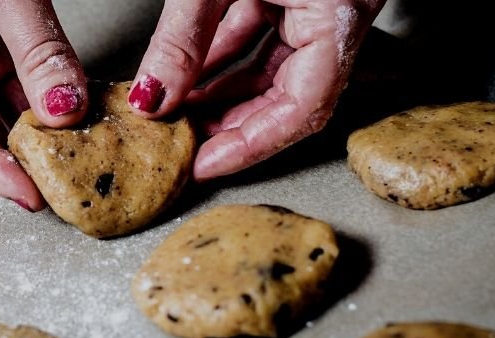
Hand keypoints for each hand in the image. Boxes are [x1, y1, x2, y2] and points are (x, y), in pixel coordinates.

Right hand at [0, 0, 88, 210]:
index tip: (28, 195)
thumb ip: (37, 48)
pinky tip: (81, 129)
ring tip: (77, 168)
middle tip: (61, 193)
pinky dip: (51, 112)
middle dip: (16, 164)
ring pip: (0, 120)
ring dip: (39, 143)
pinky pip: (22, 95)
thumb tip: (68, 108)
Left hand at [128, 0, 384, 180]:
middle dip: (234, 126)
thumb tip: (154, 97)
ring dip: (225, 95)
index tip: (206, 164)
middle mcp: (339, 16)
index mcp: (340, 13)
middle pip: (290, 98)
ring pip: (274, 71)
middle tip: (187, 147)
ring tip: (179, 115)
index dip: (250, 145)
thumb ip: (183, 37)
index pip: (303, 107)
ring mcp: (320, 5)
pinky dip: (226, 58)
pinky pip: (265, 36)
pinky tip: (188, 75)